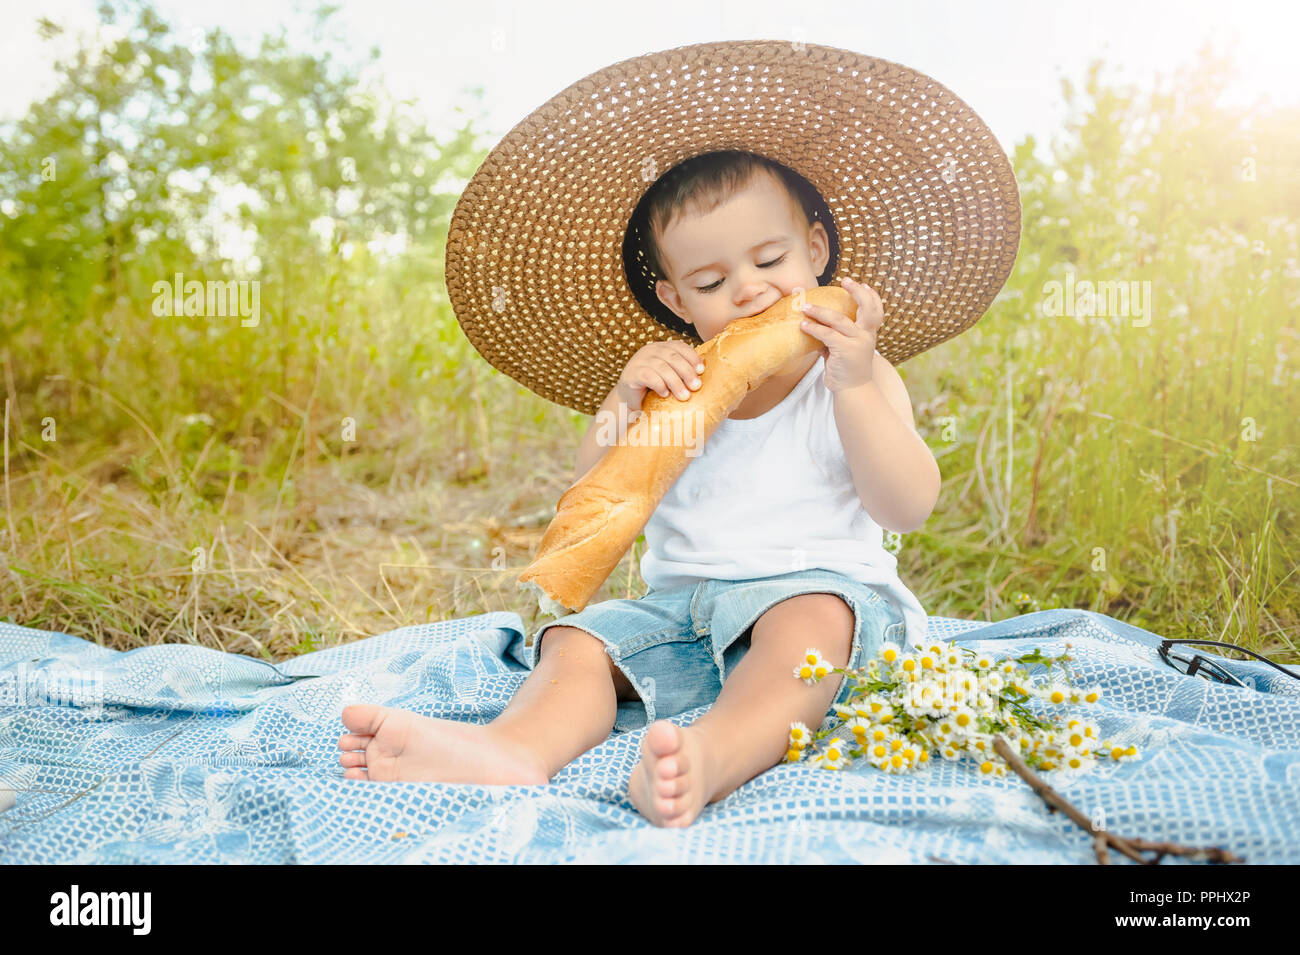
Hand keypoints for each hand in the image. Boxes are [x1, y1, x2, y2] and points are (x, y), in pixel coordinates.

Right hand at [617, 340, 705, 405]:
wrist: (628, 400)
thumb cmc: (654, 389)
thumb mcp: (669, 376)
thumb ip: (681, 371)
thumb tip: (703, 375)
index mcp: (661, 347)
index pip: (679, 346)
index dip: (692, 357)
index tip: (701, 370)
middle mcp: (650, 350)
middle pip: (672, 357)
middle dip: (687, 372)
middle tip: (696, 386)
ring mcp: (639, 361)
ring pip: (662, 367)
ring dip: (676, 382)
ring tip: (684, 396)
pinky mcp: (631, 374)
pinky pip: (649, 377)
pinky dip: (659, 385)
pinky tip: (665, 394)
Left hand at [798, 277, 881, 393]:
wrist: (853, 391)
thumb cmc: (847, 369)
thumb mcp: (845, 348)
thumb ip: (837, 335)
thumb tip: (818, 324)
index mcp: (868, 334)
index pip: (876, 310)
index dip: (871, 296)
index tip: (863, 284)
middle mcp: (866, 336)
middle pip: (867, 308)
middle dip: (857, 292)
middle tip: (845, 280)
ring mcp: (857, 342)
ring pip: (839, 320)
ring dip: (820, 311)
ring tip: (805, 306)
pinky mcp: (845, 350)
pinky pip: (827, 335)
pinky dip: (814, 328)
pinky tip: (803, 325)